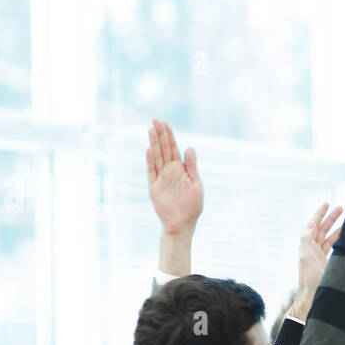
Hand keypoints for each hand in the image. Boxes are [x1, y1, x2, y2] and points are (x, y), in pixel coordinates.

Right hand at [147, 119, 202, 234]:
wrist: (182, 224)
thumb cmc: (192, 206)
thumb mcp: (196, 185)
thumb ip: (191, 167)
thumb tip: (189, 148)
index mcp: (181, 170)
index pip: (174, 149)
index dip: (169, 136)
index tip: (164, 123)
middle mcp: (170, 171)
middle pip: (164, 149)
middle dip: (161, 135)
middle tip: (156, 120)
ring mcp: (161, 178)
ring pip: (157, 157)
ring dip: (154, 143)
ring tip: (151, 130)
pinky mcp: (154, 187)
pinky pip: (151, 171)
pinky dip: (150, 161)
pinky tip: (149, 149)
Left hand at [298, 201, 343, 289]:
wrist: (314, 294)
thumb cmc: (309, 277)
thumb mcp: (305, 255)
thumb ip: (307, 238)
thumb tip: (312, 223)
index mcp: (307, 245)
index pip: (313, 225)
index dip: (320, 214)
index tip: (327, 204)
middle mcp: (313, 248)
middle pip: (323, 229)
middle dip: (331, 218)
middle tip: (341, 208)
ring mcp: (321, 255)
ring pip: (331, 237)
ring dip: (339, 228)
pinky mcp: (329, 262)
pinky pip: (335, 247)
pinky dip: (341, 240)